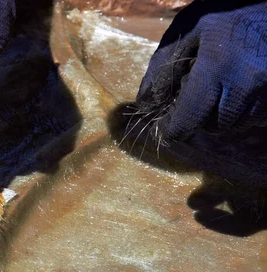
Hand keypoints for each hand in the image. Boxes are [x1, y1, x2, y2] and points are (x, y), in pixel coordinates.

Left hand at [136, 0, 266, 142]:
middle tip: (196, 99)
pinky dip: (245, 111)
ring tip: (220, 91)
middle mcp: (247, 81)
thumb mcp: (189, 29)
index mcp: (218, 65)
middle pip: (215, 125)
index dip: (174, 129)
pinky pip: (259, 116)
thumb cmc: (228, 11)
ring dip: (223, 116)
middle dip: (200, 118)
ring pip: (238, 124)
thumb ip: (164, 66)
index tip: (165, 128)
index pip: (190, 117)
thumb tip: (146, 103)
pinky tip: (240, 90)